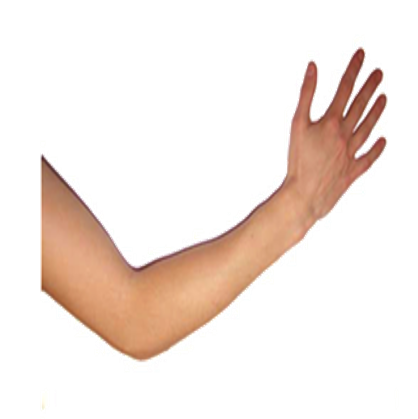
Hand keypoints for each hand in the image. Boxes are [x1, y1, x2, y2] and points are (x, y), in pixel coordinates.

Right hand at [285, 48, 386, 220]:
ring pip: (368, 127)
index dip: (353, 69)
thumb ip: (305, 95)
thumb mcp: (297, 125)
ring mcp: (351, 152)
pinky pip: (369, 156)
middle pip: (361, 105)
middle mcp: (345, 135)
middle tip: (379, 72)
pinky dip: (376, 147)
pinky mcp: (353, 170)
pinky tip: (382, 139)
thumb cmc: (296, 161)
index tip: (361, 53)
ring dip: (376, 111)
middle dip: (370, 86)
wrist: (304, 195)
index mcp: (331, 123)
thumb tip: (312, 67)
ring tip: (383, 97)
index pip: (345, 89)